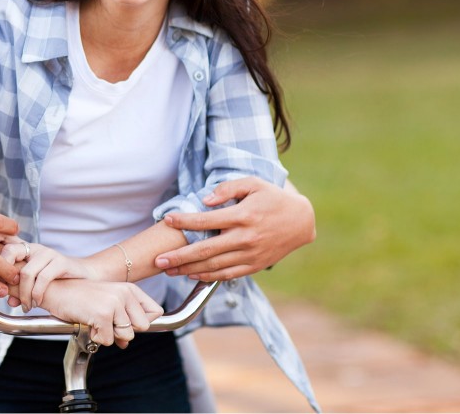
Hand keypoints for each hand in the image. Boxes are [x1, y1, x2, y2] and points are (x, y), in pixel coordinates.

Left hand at [0, 235, 99, 310]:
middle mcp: (34, 247)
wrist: (83, 277)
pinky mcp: (61, 262)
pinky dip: (37, 294)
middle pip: (10, 250)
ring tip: (25, 306)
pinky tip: (36, 303)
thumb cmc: (56, 281)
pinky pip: (43, 278)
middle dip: (2, 271)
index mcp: (24, 249)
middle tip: (2, 291)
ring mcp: (47, 253)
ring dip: (23, 294)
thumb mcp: (34, 282)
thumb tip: (8, 300)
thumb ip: (20, 287)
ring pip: (26, 272)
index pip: (2, 237)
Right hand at [36, 278, 162, 347]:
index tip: (126, 322)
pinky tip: (87, 323)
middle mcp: (124, 293)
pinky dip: (96, 337)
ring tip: (94, 321)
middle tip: (105, 322)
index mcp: (129, 288)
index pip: (155, 312)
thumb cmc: (79, 298)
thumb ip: (120, 322)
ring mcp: (114, 303)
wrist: (55, 290)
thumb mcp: (105, 305)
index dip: (141, 322)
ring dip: (109, 335)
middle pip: (142, 327)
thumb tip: (125, 343)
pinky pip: (108, 340)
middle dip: (124, 331)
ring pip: (127, 336)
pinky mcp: (103, 314)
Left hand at [153, 177, 315, 280]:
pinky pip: (228, 274)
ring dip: (189, 269)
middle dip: (179, 256)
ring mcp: (250, 254)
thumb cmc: (273, 198)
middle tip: (158, 261)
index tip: (167, 219)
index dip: (184, 221)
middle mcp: (245, 238)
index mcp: (243, 216)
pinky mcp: (255, 265)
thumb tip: (205, 200)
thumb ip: (227, 189)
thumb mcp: (253, 184)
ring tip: (169, 270)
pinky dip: (208, 276)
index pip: (206, 220)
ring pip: (214, 266)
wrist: (301, 221)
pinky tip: (192, 275)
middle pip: (205, 250)